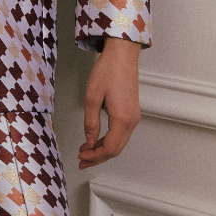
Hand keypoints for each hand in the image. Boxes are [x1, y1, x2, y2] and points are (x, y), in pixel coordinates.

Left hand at [78, 37, 140, 169]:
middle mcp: (131, 120)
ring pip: (119, 143)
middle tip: (82, 160)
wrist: (122, 55)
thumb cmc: (108, 70)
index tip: (81, 157)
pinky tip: (96, 140)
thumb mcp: (91, 97)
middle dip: (98, 158)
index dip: (94, 156)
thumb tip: (89, 141)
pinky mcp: (132, 112)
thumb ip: (90, 122)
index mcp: (122, 118)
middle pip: (116, 149)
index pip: (110, 148)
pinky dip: (108, 140)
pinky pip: (121, 133)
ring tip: (86, 151)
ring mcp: (134, 116)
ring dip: (103, 150)